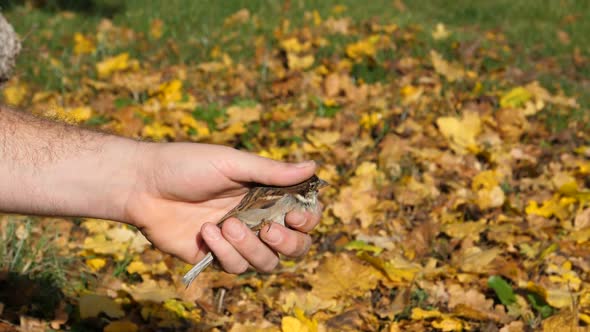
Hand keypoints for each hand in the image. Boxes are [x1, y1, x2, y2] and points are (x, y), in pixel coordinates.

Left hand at [124, 142, 321, 272]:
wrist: (142, 185)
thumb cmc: (187, 165)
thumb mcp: (231, 162)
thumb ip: (271, 171)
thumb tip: (313, 166)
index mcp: (266, 194)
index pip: (303, 214)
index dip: (308, 219)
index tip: (296, 215)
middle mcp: (258, 219)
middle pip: (294, 246)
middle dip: (287, 243)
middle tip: (268, 231)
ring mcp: (238, 240)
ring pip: (267, 262)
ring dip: (250, 248)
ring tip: (226, 225)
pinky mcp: (217, 257)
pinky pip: (236, 267)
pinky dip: (225, 252)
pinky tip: (206, 231)